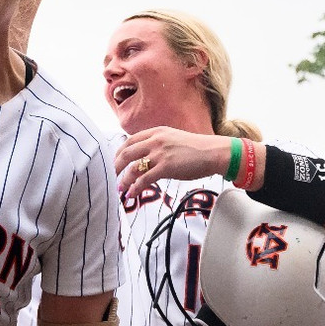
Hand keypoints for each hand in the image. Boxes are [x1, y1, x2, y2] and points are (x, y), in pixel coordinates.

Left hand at [115, 127, 237, 196]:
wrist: (214, 152)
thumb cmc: (197, 149)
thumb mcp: (174, 139)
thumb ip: (159, 145)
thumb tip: (147, 158)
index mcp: (156, 132)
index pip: (129, 141)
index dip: (119, 153)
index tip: (115, 163)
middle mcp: (155, 140)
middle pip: (126, 153)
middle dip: (115, 166)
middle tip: (110, 177)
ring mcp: (160, 153)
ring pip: (133, 167)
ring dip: (124, 179)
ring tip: (120, 188)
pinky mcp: (166, 167)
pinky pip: (144, 179)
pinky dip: (135, 187)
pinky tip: (132, 193)